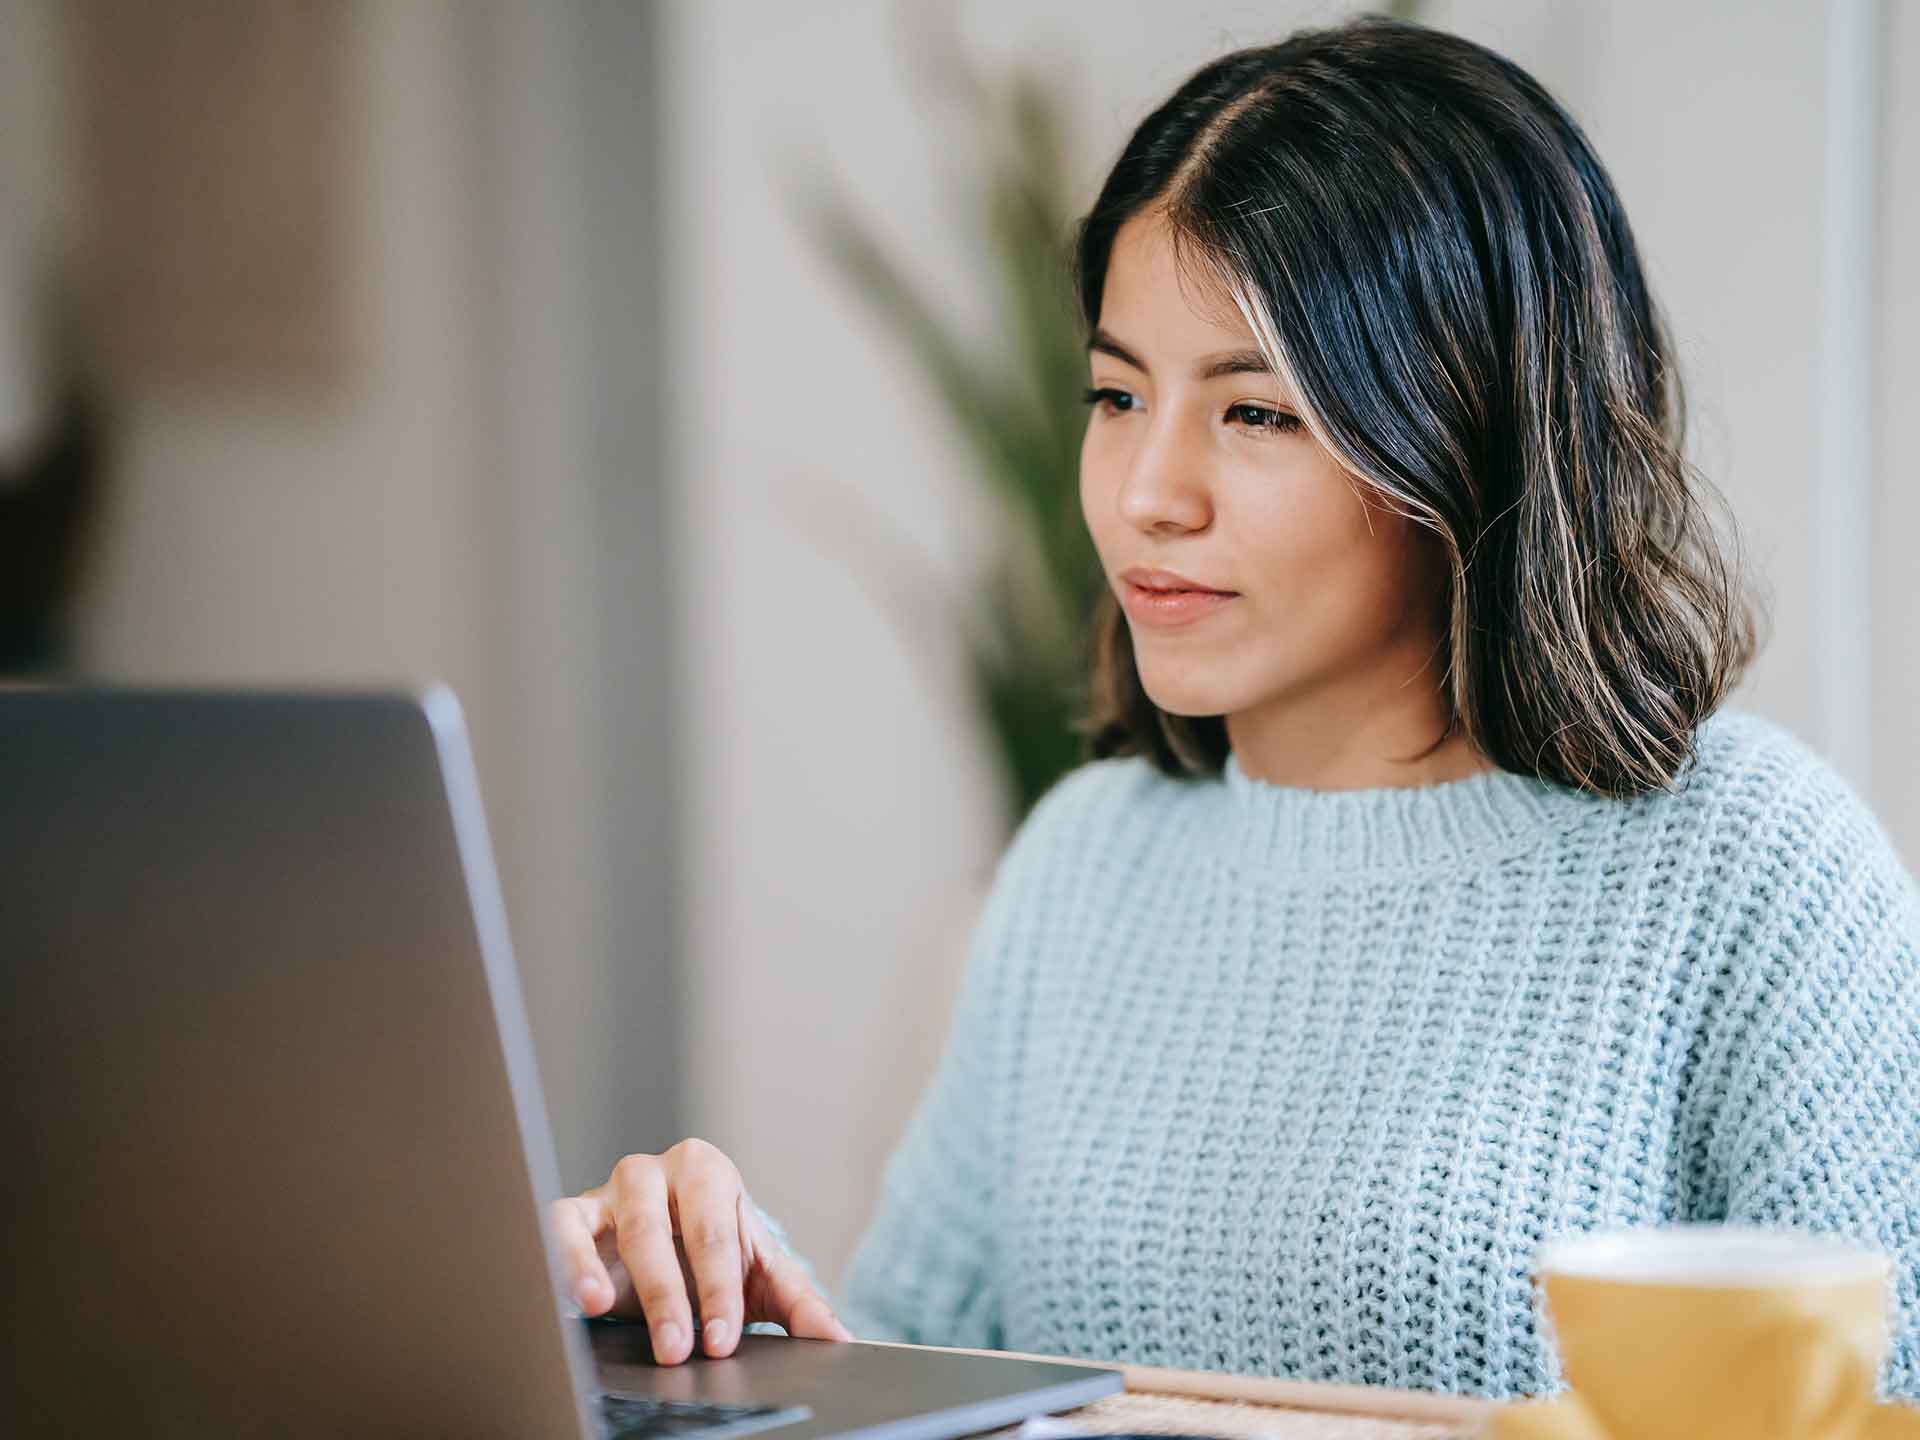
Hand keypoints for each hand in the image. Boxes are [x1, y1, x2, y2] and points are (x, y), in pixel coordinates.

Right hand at [548, 1138, 853, 1363]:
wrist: (671, 1245)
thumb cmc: (716, 1254)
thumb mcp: (760, 1275)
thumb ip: (799, 1303)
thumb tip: (836, 1337)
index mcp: (709, 1172)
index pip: (715, 1232)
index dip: (719, 1289)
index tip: (722, 1339)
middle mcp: (659, 1172)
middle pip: (662, 1228)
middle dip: (671, 1293)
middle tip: (679, 1348)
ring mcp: (614, 1189)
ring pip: (616, 1226)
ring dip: (613, 1275)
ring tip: (610, 1310)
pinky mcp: (575, 1212)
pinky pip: (561, 1227)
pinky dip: (567, 1259)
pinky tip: (580, 1297)